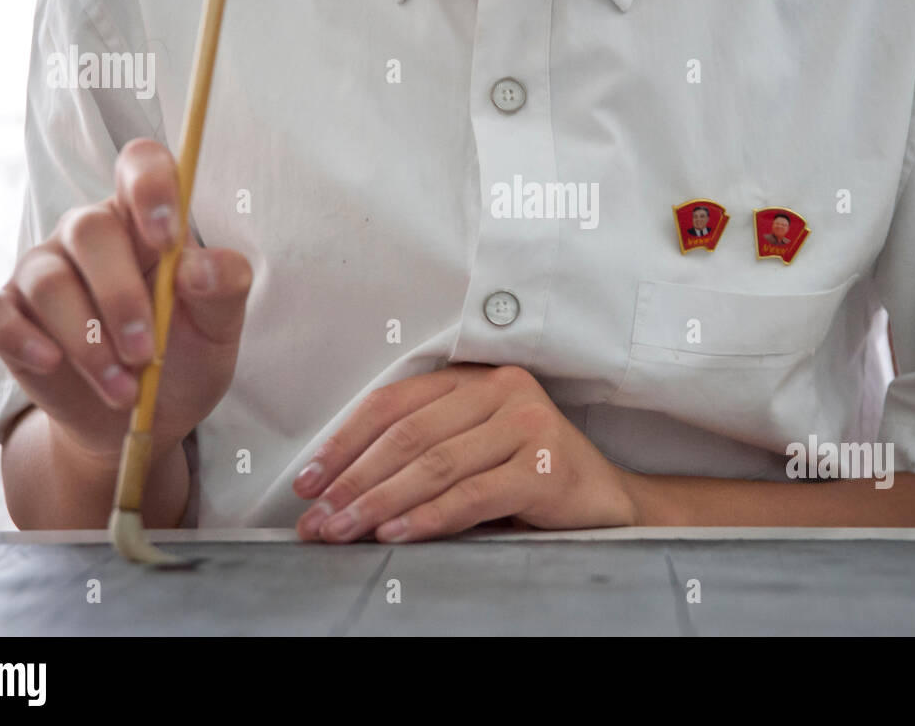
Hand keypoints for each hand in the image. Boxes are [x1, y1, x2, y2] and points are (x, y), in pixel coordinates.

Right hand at [0, 137, 252, 465]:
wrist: (144, 417)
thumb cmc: (186, 354)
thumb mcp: (221, 325)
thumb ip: (225, 286)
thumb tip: (196, 268)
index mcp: (145, 221)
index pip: (141, 166)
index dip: (151, 187)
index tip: (168, 237)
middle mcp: (88, 236)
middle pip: (90, 230)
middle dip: (120, 296)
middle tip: (146, 351)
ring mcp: (42, 271)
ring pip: (48, 282)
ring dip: (86, 340)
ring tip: (122, 387)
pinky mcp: (8, 314)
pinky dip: (19, 338)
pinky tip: (52, 363)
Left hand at [293, 364, 639, 542]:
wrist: (607, 503)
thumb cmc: (528, 480)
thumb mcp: (472, 454)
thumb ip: (422, 456)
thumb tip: (339, 492)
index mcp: (475, 378)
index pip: (394, 403)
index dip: (344, 442)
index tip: (308, 481)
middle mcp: (503, 390)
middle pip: (408, 435)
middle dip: (353, 480)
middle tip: (318, 519)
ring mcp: (528, 423)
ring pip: (435, 464)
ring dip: (380, 502)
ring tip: (344, 531)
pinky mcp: (546, 465)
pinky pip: (472, 494)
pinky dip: (428, 517)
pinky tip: (396, 535)